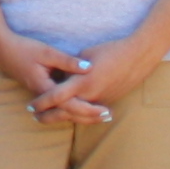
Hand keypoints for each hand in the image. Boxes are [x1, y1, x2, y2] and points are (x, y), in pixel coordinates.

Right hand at [0, 26, 103, 123]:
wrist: (1, 49)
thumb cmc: (24, 48)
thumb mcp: (47, 52)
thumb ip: (68, 61)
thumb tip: (89, 67)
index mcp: (45, 87)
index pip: (69, 105)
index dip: (88, 109)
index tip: (104, 110)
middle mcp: (42, 95)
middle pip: (67, 113)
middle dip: (88, 116)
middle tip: (108, 116)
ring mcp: (40, 94)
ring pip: (62, 111)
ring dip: (81, 114)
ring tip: (99, 116)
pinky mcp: (40, 90)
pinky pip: (58, 105)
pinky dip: (72, 108)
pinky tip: (83, 106)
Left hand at [33, 21, 169, 124]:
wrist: (138, 56)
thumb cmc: (110, 50)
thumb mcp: (86, 54)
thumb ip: (71, 67)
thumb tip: (62, 75)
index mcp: (82, 82)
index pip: (56, 97)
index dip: (42, 103)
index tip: (31, 106)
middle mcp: (91, 95)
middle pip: (65, 112)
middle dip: (49, 117)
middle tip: (36, 118)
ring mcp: (101, 100)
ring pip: (78, 115)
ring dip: (63, 117)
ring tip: (49, 118)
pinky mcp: (109, 100)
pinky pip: (90, 110)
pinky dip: (78, 114)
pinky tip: (70, 114)